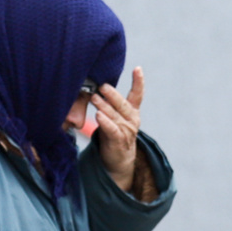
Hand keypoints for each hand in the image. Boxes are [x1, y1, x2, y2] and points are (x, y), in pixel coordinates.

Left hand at [92, 67, 144, 188]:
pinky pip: (112, 130)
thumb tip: (93, 87)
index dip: (138, 82)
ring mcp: (127, 131)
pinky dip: (105, 122)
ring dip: (104, 106)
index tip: (138, 69)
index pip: (137, 95)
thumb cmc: (113, 135)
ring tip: (94, 98)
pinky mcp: (119, 141)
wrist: (118, 161)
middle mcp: (132, 120)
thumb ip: (108, 104)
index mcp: (132, 112)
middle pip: (123, 104)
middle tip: (102, 85)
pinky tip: (99, 115)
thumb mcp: (113, 117)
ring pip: (115, 116)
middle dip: (112, 94)